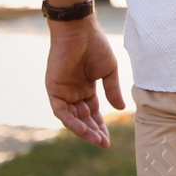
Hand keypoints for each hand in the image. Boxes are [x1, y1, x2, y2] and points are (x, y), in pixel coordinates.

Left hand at [45, 17, 124, 147]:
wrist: (80, 31)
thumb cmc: (96, 46)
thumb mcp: (109, 71)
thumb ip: (112, 90)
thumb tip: (121, 108)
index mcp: (86, 88)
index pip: (93, 113)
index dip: (100, 126)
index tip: (108, 140)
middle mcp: (74, 93)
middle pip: (83, 118)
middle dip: (93, 132)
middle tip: (104, 144)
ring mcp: (63, 92)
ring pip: (72, 118)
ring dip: (83, 130)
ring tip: (96, 140)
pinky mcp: (54, 90)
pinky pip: (61, 111)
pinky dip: (71, 121)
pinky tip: (83, 129)